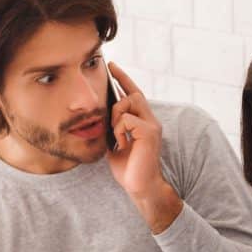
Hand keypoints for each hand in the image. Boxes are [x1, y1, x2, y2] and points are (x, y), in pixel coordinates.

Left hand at [105, 62, 183, 232]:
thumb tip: (100, 112)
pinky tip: (122, 145)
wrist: (140, 186)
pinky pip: (126, 120)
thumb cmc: (128, 168)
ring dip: (115, 119)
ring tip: (117, 138)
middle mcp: (151, 120)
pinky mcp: (149, 133)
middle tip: (111, 123)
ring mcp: (152, 125)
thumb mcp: (115, 142)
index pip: (134, 93)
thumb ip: (112, 126)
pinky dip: (119, 132)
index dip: (123, 78)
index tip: (111, 65)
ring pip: (127, 103)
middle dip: (116, 101)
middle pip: (131, 94)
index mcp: (143, 121)